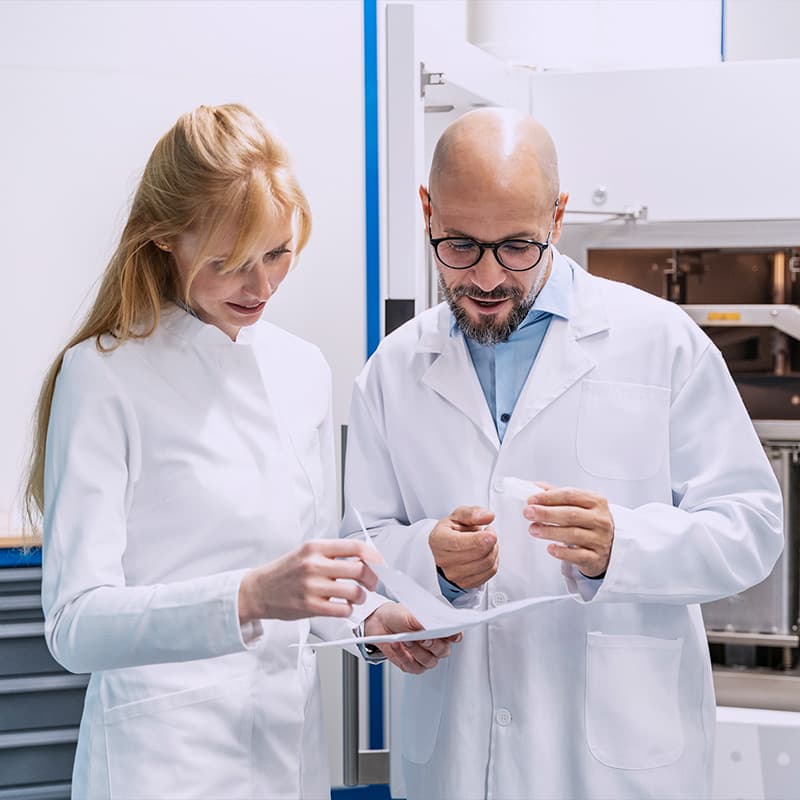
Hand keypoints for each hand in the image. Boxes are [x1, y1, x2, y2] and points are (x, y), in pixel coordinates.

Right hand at [238, 539, 378, 623]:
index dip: (374, 556)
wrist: (258, 590)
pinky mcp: (309, 606)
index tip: (380, 563)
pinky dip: (348, 609)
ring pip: (354, 591)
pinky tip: (344, 606)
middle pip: (360, 569)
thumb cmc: (285, 572)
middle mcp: (314, 564)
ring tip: (357, 597)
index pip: (355, 547)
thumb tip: (364, 557)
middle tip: (373, 583)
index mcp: (316, 547)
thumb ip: (332, 554)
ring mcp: (312, 586)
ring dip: (361, 596)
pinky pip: (342, 609)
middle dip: (373, 579)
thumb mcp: (307, 552)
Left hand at [363, 602, 461, 673]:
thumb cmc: (399, 615)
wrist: (381, 622)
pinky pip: (412, 666)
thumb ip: (424, 621)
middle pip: (443, 651)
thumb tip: (433, 625)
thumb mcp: (411, 613)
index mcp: (440, 629)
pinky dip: (403, 655)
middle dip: (433, 645)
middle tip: (423, 638)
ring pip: (429, 661)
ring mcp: (425, 656)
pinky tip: (397, 645)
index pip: (455, 635)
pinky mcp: (412, 665)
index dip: (455, 636)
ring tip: (405, 639)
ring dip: (416, 650)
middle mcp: (435, 644)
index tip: (451, 635)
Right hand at [429, 506, 498, 588]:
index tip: (490, 533)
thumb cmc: (451, 531)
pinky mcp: (465, 583)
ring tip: (487, 542)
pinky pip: (490, 572)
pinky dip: (493, 561)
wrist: (446, 548)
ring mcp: (454, 575)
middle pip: (478, 554)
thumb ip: (473, 513)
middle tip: (488, 532)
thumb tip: (487, 516)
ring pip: (487, 564)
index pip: (460, 544)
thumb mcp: (458, 515)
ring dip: (493, 550)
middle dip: (490, 541)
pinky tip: (486, 553)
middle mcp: (444, 560)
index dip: (479, 539)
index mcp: (439, 540)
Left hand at [524, 484, 613, 577]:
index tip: (532, 500)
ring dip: (550, 531)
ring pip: (573, 534)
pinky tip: (550, 548)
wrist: (609, 547)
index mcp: (596, 502)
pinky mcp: (596, 558)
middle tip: (528, 513)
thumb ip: (557, 495)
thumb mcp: (579, 505)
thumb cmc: (589, 523)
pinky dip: (563, 552)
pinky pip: (578, 555)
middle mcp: (600, 520)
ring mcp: (600, 539)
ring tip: (533, 529)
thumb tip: (534, 486)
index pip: (571, 495)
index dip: (549, 497)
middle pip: (571, 514)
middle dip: (547, 513)